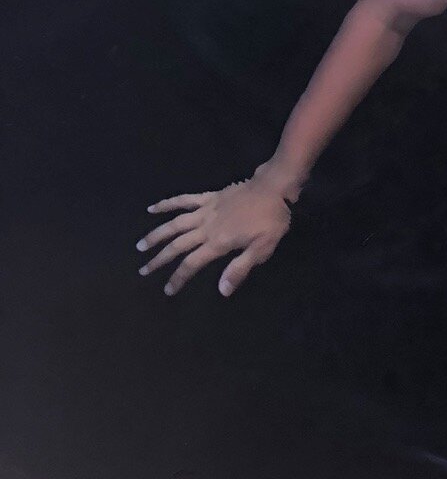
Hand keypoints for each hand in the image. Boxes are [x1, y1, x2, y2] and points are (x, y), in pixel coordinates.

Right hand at [138, 173, 292, 297]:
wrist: (273, 188)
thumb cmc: (271, 220)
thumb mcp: (262, 249)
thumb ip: (240, 269)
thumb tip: (222, 290)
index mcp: (218, 242)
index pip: (192, 263)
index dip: (179, 277)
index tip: (168, 289)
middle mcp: (206, 228)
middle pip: (177, 245)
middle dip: (159, 259)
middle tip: (143, 270)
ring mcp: (205, 211)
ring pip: (174, 224)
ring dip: (156, 235)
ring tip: (140, 246)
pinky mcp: (208, 197)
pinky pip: (183, 200)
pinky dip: (167, 204)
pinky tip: (152, 209)